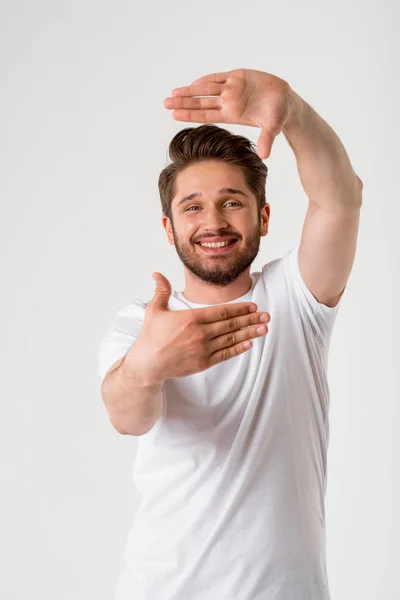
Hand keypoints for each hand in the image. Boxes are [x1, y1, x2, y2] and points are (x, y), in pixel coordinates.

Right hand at [125, 272, 270, 384]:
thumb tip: (157, 274)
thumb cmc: (150, 336)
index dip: (240, 308)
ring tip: (264, 328)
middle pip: (231, 324)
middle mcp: (200, 333)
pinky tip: (249, 343)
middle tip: (266, 315)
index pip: (222, 311)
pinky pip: (225, 354)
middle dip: (251, 319)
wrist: (147, 364)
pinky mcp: (203, 363)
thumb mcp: (154, 310)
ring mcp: (203, 349)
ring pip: (231, 339)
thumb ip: (161, 291)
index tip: (253, 305)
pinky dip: (238, 348)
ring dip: (250, 333)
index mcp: (191, 318)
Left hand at [163, 68, 294, 158]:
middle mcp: (228, 102)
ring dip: (189, 91)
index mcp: (232, 114)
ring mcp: (232, 89)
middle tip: (165, 103)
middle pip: (201, 102)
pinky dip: (205, 80)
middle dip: (183, 102)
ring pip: (205, 89)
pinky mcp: (238, 76)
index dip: (190, 114)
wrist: (286, 101)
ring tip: (172, 93)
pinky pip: (218, 77)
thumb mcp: (272, 128)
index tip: (174, 115)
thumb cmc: (278, 116)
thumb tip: (265, 155)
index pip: (206, 115)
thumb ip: (266, 140)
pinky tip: (192, 83)